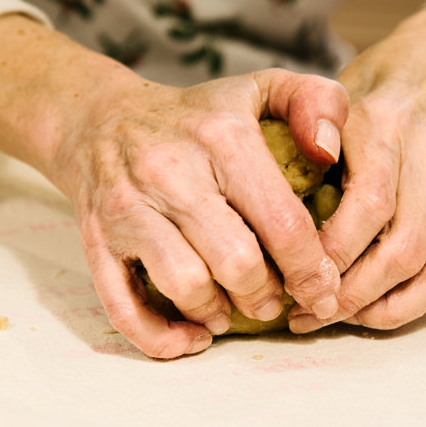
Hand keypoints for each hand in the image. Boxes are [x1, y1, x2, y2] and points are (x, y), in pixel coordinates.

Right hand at [0, 15, 346, 357]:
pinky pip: (124, 307)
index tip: (322, 289)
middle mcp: (171, 171)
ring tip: (230, 313)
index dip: (311, 269)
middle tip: (274, 302)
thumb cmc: (195, 117)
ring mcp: (128, 209)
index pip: (282, 221)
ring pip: (184, 285)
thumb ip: (319, 102)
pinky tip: (189, 337)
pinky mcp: (96, 241)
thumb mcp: (262, 88)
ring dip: (217, 313)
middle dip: (266, 296)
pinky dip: (161, 337)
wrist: (99, 119)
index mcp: (221, 136)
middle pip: (237, 262)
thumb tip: (329, 153)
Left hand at [288, 0, 425, 332]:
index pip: (366, 206)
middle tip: (305, 312)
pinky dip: (417, 299)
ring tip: (337, 316)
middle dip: (349, 293)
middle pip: (399, 249)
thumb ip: (304, 137)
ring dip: (383, 305)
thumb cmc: (381, 79)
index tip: (289, 279)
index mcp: (385, 125)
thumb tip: (266, 203)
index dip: (329, 254)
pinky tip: (379, 310)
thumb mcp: (334, 91)